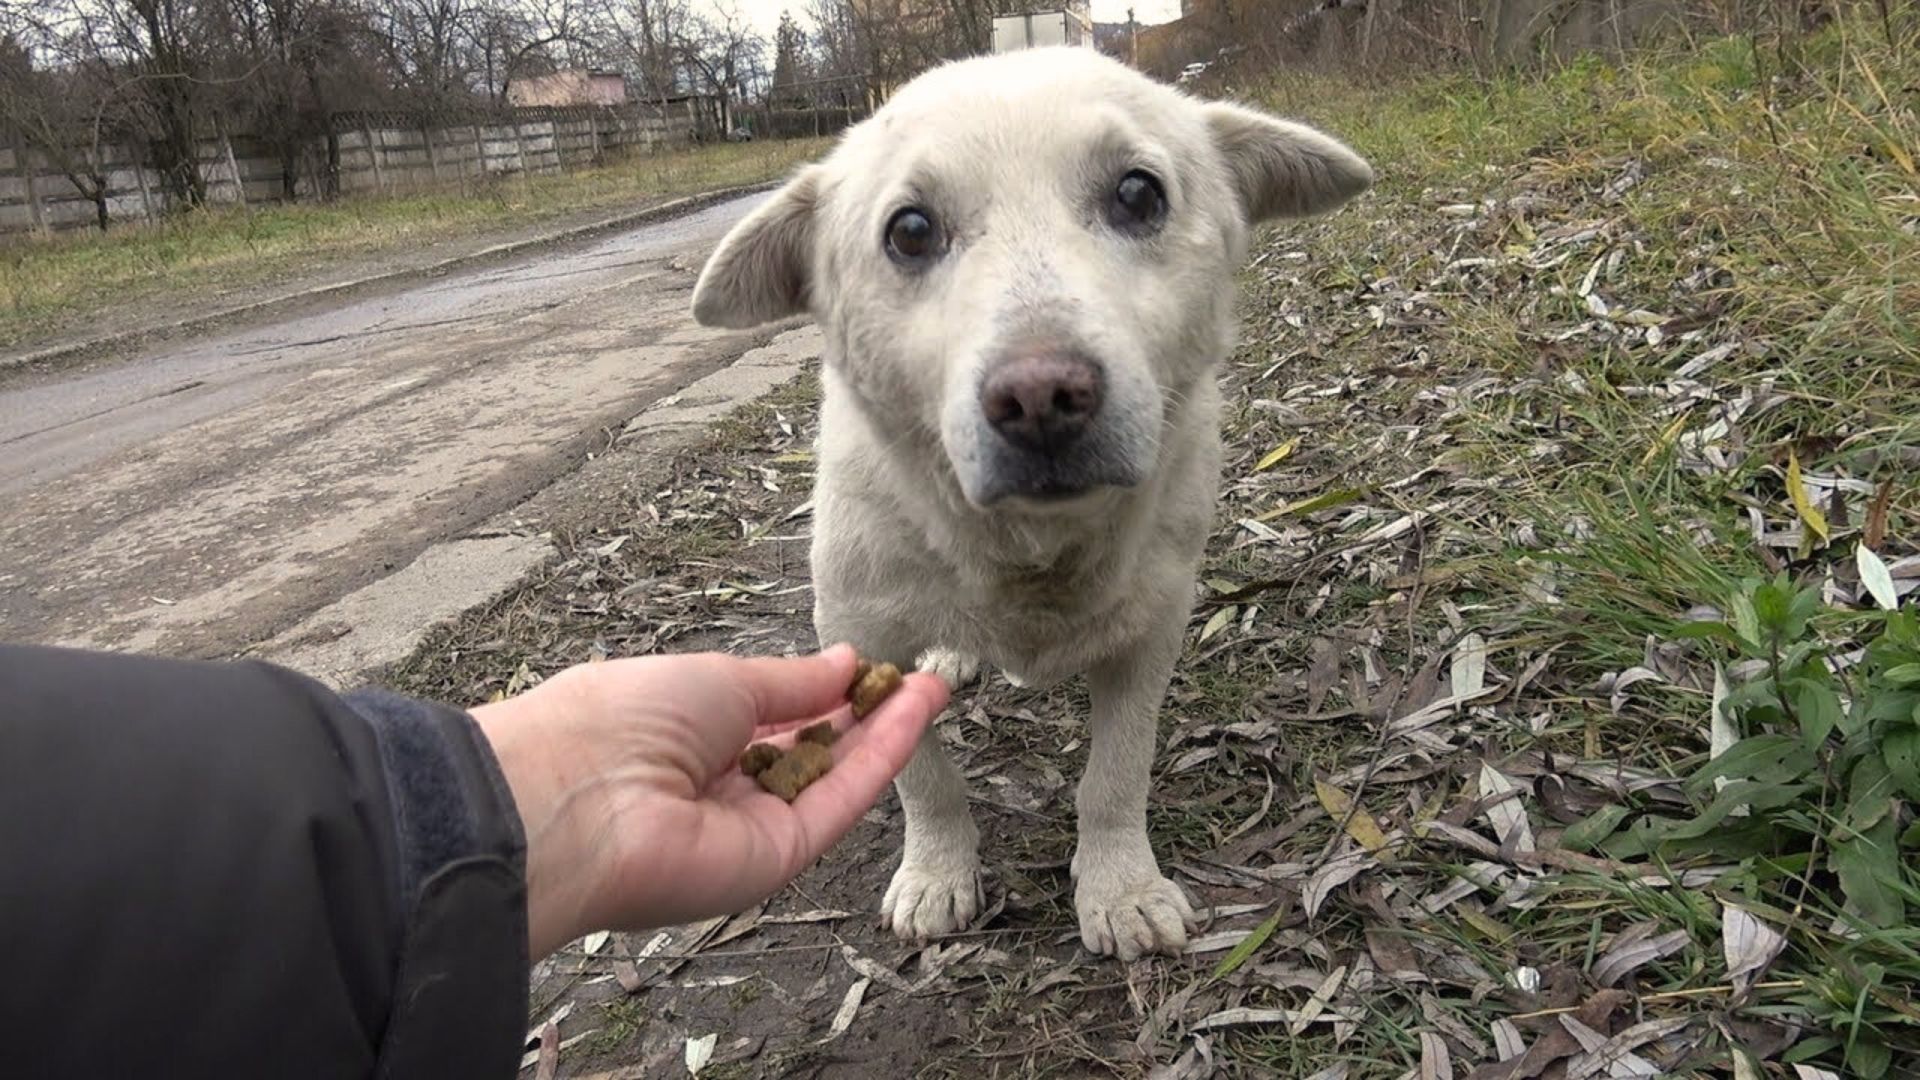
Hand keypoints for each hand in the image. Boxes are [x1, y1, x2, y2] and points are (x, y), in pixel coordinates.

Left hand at [471, 644, 947, 957]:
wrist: (578, 799)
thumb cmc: (624, 720)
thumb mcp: (721, 678)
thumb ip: (793, 682)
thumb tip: (844, 663)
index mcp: (688, 733)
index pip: (772, 716)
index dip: (825, 690)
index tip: (873, 666)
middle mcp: (718, 786)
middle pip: (809, 752)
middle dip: (866, 714)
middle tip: (918, 678)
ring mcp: (748, 827)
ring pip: (832, 779)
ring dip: (886, 734)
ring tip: (934, 687)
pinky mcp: (775, 859)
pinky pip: (838, 804)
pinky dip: (880, 760)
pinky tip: (914, 717)